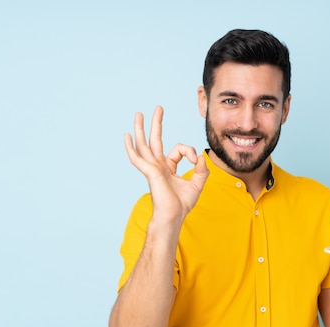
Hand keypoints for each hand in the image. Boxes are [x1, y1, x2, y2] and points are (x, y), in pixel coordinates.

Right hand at [124, 106, 208, 222]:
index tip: (197, 161)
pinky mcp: (150, 172)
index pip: (179, 150)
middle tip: (158, 108)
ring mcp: (152, 168)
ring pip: (144, 144)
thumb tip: (201, 156)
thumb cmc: (182, 203)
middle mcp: (158, 166)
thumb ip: (202, 169)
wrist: (174, 216)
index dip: (190, 152)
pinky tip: (127, 136)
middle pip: (155, 140)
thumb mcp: (198, 183)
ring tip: (139, 113)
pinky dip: (131, 147)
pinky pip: (138, 158)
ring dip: (141, 128)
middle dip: (156, 123)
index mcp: (168, 167)